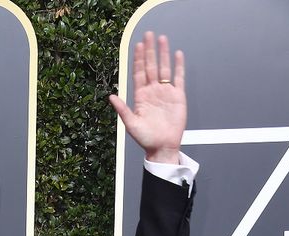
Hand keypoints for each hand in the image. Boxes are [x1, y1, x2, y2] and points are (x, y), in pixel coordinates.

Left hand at [109, 32, 185, 163]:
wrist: (162, 147)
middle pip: (151, 66)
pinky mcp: (178, 96)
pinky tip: (177, 55)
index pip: (139, 73)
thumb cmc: (146, 138)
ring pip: (164, 69)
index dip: (138, 59)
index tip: (138, 46)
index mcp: (140, 96)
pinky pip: (178, 78)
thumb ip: (122, 109)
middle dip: (149, 51)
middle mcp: (152, 92)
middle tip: (149, 35)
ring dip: (163, 54)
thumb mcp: (131, 124)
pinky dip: (178, 67)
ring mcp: (165, 93)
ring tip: (162, 39)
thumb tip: (111, 96)